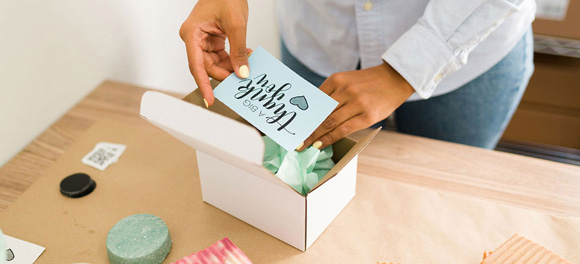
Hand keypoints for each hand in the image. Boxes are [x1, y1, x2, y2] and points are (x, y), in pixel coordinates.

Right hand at [179, 0, 249, 106]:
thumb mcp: (236, 24)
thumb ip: (239, 51)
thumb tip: (242, 73)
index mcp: (192, 34)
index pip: (196, 66)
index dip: (204, 85)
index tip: (210, 100)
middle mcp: (193, 39)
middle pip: (207, 67)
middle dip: (225, 74)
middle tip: (242, 79)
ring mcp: (201, 40)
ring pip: (215, 64)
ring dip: (231, 67)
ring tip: (247, 64)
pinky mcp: (211, 40)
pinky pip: (220, 56)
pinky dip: (232, 59)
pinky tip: (245, 56)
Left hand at [297, 62, 413, 150]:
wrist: (395, 78)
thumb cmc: (367, 83)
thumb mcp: (347, 80)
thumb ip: (331, 94)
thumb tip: (312, 114)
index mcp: (337, 79)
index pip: (314, 100)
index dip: (303, 115)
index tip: (294, 126)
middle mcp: (346, 90)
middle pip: (320, 113)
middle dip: (306, 129)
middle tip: (295, 141)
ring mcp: (357, 103)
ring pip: (329, 123)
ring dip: (315, 136)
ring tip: (304, 145)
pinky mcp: (367, 116)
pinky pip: (343, 130)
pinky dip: (329, 139)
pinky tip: (320, 144)